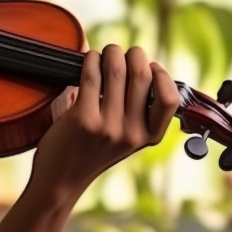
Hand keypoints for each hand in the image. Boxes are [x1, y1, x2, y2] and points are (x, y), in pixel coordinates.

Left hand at [30, 44, 179, 206]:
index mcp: (148, 137)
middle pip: (142, 76)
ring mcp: (108, 127)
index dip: (162, 75)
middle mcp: (132, 134)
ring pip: (116, 71)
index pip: (170, 99)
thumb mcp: (126, 137)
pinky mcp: (84, 119)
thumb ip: (137, 111)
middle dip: (133, 54)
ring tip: (106, 53)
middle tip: (123, 52)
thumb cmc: (92, 150)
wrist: (60, 179)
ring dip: (111, 52)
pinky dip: (91, 60)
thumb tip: (144, 67)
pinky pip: (91, 76)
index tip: (150, 67)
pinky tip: (89, 59)